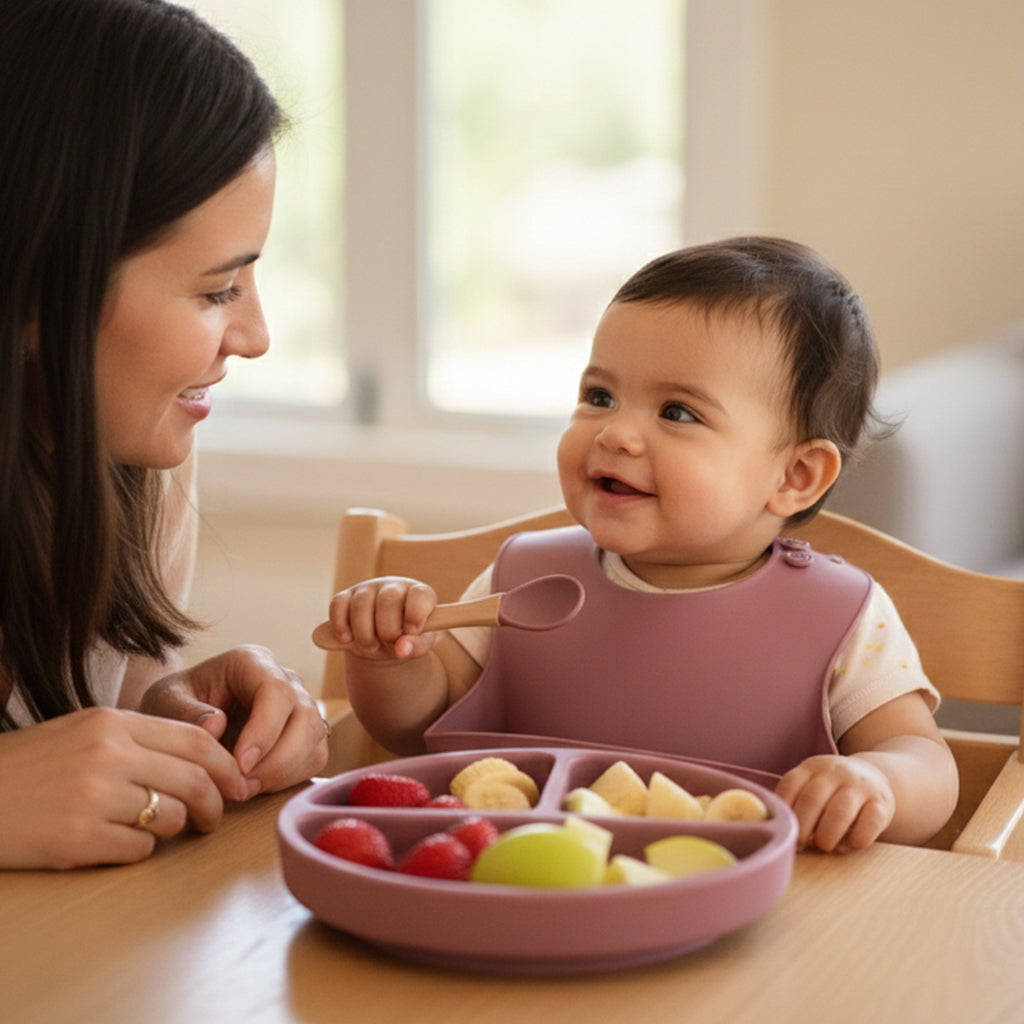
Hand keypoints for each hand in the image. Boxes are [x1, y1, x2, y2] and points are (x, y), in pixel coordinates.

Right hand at [0, 706, 245, 869]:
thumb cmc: (30, 765)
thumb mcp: (83, 731)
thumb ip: (138, 737)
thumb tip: (204, 751)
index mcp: (112, 723)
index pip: (196, 740)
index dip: (226, 765)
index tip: (236, 782)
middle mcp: (107, 755)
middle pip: (195, 780)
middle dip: (216, 804)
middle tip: (216, 818)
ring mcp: (92, 798)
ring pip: (171, 817)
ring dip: (177, 829)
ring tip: (165, 829)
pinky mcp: (77, 840)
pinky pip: (139, 849)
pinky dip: (141, 850)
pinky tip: (121, 844)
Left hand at [139, 645, 327, 798]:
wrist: (184, 717)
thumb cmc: (175, 705)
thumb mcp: (165, 703)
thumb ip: (185, 713)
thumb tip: (216, 725)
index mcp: (251, 662)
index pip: (276, 690)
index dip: (264, 730)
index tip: (239, 764)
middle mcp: (284, 679)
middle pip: (306, 716)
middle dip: (277, 759)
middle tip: (241, 787)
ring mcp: (300, 706)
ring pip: (315, 739)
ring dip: (283, 772)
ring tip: (243, 789)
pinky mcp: (306, 734)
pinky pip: (314, 758)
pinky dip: (290, 779)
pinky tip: (257, 785)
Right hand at [328, 577, 438, 659]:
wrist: (384, 638)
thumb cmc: (406, 638)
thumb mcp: (417, 645)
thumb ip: (414, 646)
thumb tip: (401, 650)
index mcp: (418, 594)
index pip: (419, 594)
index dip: (416, 614)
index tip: (412, 632)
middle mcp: (393, 585)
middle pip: (387, 600)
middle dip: (387, 630)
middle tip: (388, 645)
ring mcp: (368, 588)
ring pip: (361, 604)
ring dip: (364, 633)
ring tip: (370, 646)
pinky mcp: (346, 596)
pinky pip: (338, 605)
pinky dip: (340, 625)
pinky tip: (346, 639)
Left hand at [775, 754, 895, 852]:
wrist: (874, 778)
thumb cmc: (833, 791)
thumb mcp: (813, 784)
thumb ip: (797, 800)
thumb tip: (780, 829)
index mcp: (812, 767)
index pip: (790, 785)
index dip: (785, 810)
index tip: (784, 830)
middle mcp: (836, 772)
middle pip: (812, 799)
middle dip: (802, 827)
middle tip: (800, 844)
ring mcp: (860, 785)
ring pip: (840, 812)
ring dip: (827, 835)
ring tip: (823, 845)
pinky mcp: (882, 802)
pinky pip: (869, 823)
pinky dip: (856, 839)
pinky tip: (848, 845)